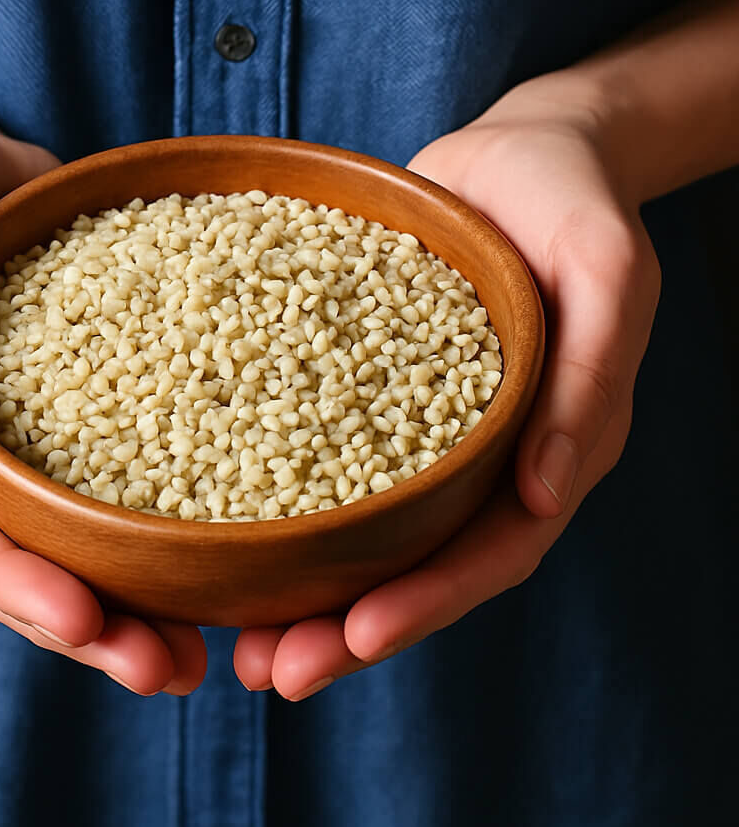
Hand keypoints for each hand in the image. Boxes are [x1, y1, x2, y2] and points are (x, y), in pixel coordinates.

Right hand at [0, 115, 205, 694]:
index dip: (14, 588)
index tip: (88, 621)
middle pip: (21, 566)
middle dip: (89, 628)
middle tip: (169, 671)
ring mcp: (24, 437)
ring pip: (72, 542)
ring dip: (133, 604)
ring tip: (203, 649)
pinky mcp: (82, 407)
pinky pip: (116, 477)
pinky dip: (157, 526)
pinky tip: (217, 551)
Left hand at [234, 81, 660, 698]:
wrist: (519, 153)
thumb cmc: (572, 202)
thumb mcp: (605, 271)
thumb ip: (588, 378)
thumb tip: (549, 494)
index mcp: (544, 448)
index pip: (490, 554)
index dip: (427, 604)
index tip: (354, 640)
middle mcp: (479, 457)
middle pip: (415, 566)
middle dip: (347, 628)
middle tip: (268, 673)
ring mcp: (420, 430)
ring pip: (365, 532)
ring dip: (306, 591)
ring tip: (233, 634)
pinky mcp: (366, 390)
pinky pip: (324, 457)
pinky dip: (282, 504)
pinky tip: (221, 524)